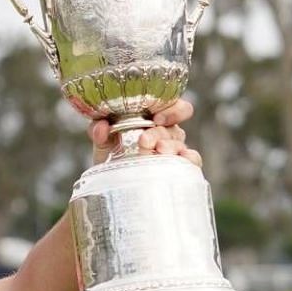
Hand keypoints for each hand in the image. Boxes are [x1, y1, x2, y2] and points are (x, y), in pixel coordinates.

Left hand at [88, 98, 202, 165]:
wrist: (112, 185)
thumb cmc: (112, 157)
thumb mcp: (103, 142)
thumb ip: (99, 131)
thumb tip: (100, 126)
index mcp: (153, 119)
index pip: (174, 106)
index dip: (171, 109)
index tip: (156, 118)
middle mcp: (166, 133)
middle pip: (174, 127)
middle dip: (159, 133)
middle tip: (144, 141)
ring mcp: (173, 152)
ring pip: (180, 144)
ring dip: (171, 146)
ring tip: (158, 152)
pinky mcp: (178, 170)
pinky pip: (192, 161)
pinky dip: (191, 159)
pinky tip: (183, 159)